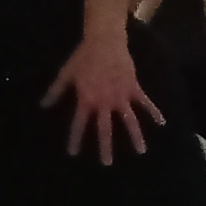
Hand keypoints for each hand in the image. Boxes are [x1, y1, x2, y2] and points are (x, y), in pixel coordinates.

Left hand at [44, 30, 157, 161]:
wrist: (104, 42)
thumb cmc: (82, 57)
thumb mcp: (66, 74)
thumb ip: (56, 91)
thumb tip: (44, 105)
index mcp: (86, 100)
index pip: (79, 124)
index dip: (76, 139)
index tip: (73, 154)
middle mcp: (104, 102)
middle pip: (105, 129)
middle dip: (105, 146)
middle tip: (107, 163)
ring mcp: (121, 96)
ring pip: (129, 121)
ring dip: (135, 136)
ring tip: (141, 151)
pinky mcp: (133, 88)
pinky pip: (145, 103)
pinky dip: (154, 112)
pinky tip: (162, 123)